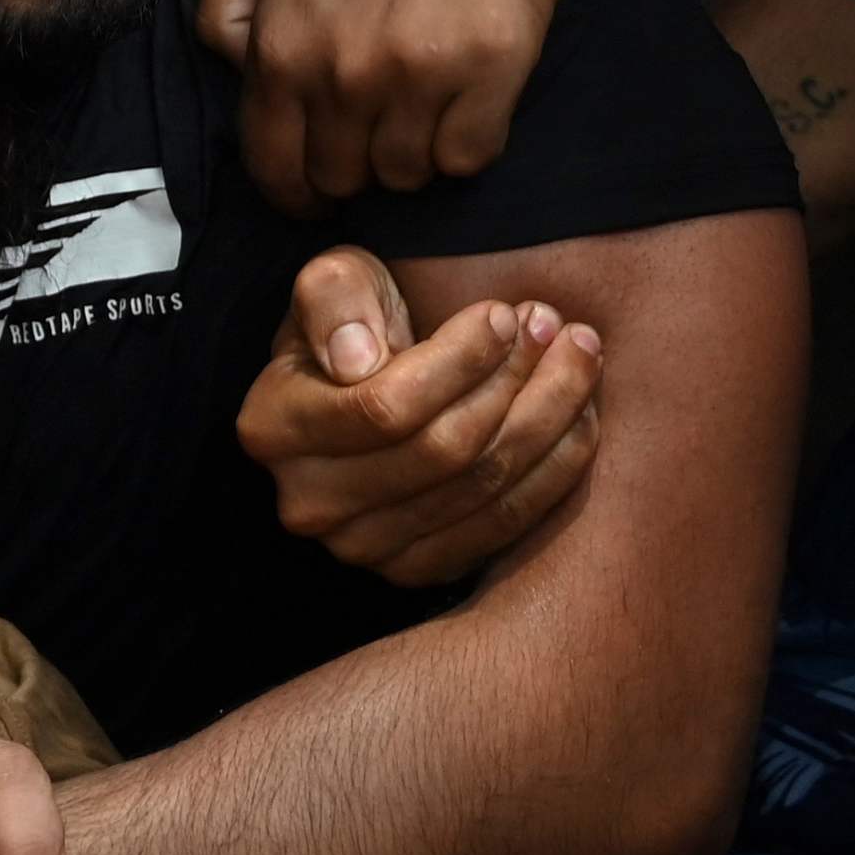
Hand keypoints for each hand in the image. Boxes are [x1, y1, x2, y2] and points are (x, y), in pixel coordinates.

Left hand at [197, 0, 575, 205]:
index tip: (310, 182)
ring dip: (411, 150)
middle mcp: (345, 74)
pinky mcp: (493, 72)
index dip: (291, 187)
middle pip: (342, 178)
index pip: (273, 167)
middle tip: (372, 124)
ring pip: (407, 176)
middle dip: (351, 162)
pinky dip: (465, 140)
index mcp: (282, 47)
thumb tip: (241, 73)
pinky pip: (469, 156)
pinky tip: (462, 98)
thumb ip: (224, 6)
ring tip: (419, 100)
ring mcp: (421, 79)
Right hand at [238, 250, 599, 587]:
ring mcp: (362, 550)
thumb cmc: (354, 324)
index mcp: (274, 428)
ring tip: (578, 355)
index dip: (459, 361)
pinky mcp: (417, 570)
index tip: (502, 314)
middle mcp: (310, 504)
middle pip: (443, 453)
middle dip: (516, 382)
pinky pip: (502, 527)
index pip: (385, 407)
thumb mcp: (336, 283)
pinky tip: (579, 415)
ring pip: (481, 489)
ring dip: (548, 417)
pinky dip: (554, 470)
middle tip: (555, 326)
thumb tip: (357, 358)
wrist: (364, 387)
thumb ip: (336, 296)